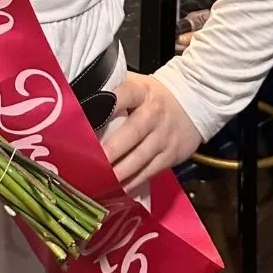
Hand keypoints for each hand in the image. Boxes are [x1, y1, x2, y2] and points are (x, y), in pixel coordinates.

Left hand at [101, 74, 201, 193]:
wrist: (193, 103)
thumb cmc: (151, 96)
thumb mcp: (135, 84)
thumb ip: (112, 89)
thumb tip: (79, 98)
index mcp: (141, 91)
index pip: (126, 94)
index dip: (111, 103)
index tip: (92, 114)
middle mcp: (153, 113)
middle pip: (133, 131)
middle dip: (113, 148)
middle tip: (93, 161)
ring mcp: (163, 136)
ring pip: (141, 156)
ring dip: (121, 171)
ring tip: (102, 180)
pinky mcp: (170, 156)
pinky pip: (149, 171)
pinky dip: (133, 182)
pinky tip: (118, 188)